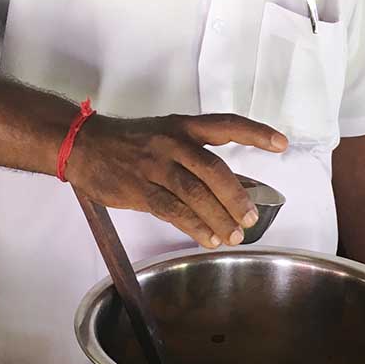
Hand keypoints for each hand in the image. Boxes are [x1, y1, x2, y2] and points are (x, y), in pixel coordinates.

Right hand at [66, 112, 286, 249]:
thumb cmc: (129, 143)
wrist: (83, 145)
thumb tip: (237, 186)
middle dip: (236, 196)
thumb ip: (196, 157)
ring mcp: (154, 166)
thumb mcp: (164, 136)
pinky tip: (208, 238)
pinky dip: (194, 227)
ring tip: (234, 236)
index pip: (226, 125)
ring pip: (194, 193)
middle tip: (250, 217)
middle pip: (213, 169)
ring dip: (218, 217)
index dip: (255, 133)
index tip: (281, 144)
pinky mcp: (139, 189)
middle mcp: (172, 142)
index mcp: (182, 126)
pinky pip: (172, 210)